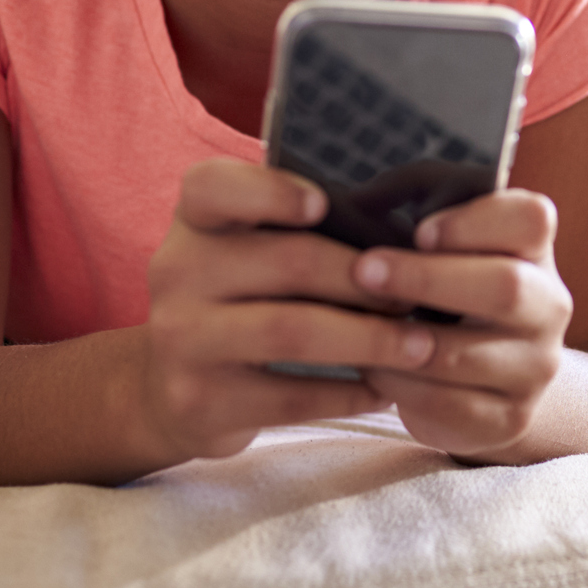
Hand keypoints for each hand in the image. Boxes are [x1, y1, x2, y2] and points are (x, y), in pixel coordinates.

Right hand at [137, 158, 439, 461]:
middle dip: (365, 280)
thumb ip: (296, 230)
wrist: (168, 391)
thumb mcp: (245, 251)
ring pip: (293, 331)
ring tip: (418, 346)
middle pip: (288, 261)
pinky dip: (348, 393)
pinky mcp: (200, 401)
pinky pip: (290, 397)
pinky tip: (383, 389)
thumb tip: (397, 236)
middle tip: (415, 296)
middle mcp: (177, 273)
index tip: (324, 203)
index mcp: (195, 222)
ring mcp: (182, 340)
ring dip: (370, 339)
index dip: (271, 190)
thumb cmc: (238, 301)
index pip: (214, 186)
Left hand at [348, 189, 573, 459]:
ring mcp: (535, 367)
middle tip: (364, 271)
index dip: (476, 222)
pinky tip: (372, 367)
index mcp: (535, 251)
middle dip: (426, 278)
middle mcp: (549, 306)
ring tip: (353, 326)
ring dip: (399, 339)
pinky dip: (399, 387)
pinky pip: (448, 405)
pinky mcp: (509, 419)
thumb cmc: (449, 283)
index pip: (532, 220)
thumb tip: (355, 205)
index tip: (420, 230)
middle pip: (507, 286)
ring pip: (466, 354)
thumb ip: (411, 200)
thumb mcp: (439, 230)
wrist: (492, 374)